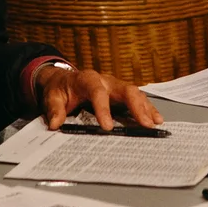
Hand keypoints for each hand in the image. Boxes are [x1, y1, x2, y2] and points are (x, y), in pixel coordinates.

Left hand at [35, 64, 161, 129]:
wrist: (63, 80)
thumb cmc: (60, 89)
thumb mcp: (52, 98)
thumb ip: (54, 110)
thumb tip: (55, 124)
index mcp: (87, 79)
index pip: (98, 92)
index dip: (104, 109)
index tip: (108, 127)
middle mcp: (105, 80)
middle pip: (125, 89)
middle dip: (136, 107)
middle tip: (145, 124)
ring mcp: (115, 86)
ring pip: (135, 93)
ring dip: (146, 108)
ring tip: (155, 123)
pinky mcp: (120, 93)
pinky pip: (137, 99)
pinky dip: (147, 108)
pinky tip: (155, 119)